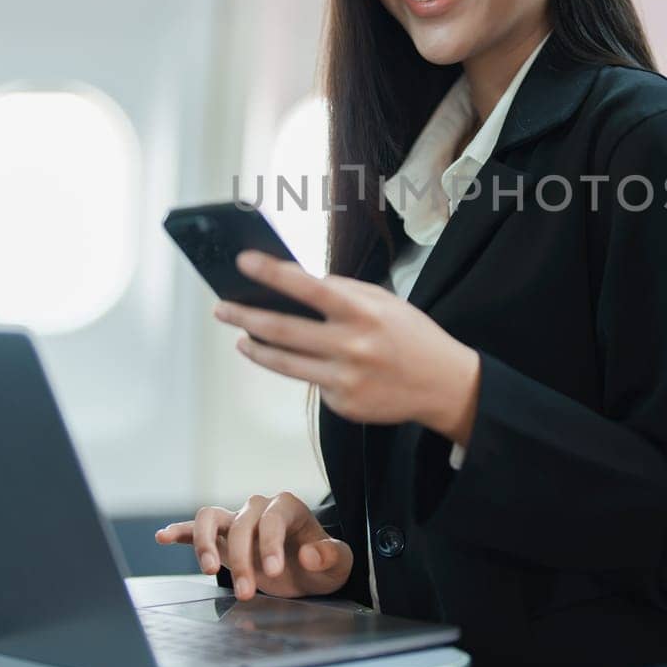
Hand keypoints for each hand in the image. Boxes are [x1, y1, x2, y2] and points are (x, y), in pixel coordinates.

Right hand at [154, 492, 352, 600]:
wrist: (310, 571)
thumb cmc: (323, 564)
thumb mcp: (339, 564)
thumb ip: (329, 556)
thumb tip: (307, 554)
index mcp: (288, 507)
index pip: (272, 518)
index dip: (269, 543)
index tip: (271, 571)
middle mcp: (260, 508)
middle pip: (241, 524)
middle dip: (242, 559)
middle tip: (247, 593)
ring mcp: (237, 520)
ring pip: (211, 517)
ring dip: (205, 543)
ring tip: (208, 571)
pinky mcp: (221, 537)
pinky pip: (195, 528)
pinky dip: (179, 531)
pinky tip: (163, 537)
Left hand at [212, 250, 481, 443]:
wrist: (444, 385)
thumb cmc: (411, 336)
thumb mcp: (384, 302)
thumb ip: (343, 293)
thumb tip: (298, 284)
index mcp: (362, 312)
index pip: (307, 288)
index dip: (271, 273)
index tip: (243, 261)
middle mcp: (350, 346)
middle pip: (282, 330)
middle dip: (245, 316)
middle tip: (222, 308)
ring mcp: (344, 379)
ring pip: (284, 363)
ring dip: (256, 349)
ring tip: (241, 339)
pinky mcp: (342, 404)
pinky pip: (311, 383)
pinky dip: (304, 370)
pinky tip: (304, 362)